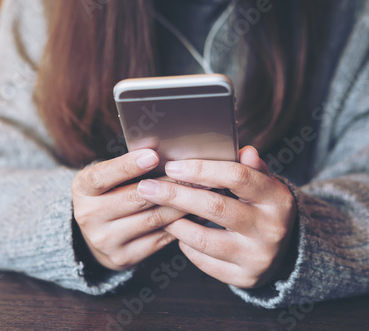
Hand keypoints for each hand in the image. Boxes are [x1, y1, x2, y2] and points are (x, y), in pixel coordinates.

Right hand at [72, 149, 185, 270]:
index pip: (102, 176)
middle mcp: (88, 216)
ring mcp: (105, 240)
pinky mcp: (123, 257)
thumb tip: (160, 152)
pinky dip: (179, 225)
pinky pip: (159, 239)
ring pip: (152, 219)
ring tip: (201, 192)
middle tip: (194, 174)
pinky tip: (193, 214)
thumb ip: (126, 166)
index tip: (153, 155)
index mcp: (82, 189)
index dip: (128, 166)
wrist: (96, 234)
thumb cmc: (108, 194)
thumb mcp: (106, 176)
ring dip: (180, 205)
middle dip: (168, 185)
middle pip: (135, 198)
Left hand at [136, 146, 296, 287]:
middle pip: (214, 207)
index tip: (172, 166)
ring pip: (203, 238)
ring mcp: (258, 256)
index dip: (201, 170)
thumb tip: (244, 150)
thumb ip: (251, 168)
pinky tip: (178, 233)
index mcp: (277, 198)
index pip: (237, 177)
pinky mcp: (244, 277)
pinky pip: (203, 260)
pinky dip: (185, 245)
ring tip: (157, 211)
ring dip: (174, 223)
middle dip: (175, 195)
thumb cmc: (261, 208)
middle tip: (146, 187)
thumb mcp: (263, 186)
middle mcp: (271, 229)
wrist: (282, 253)